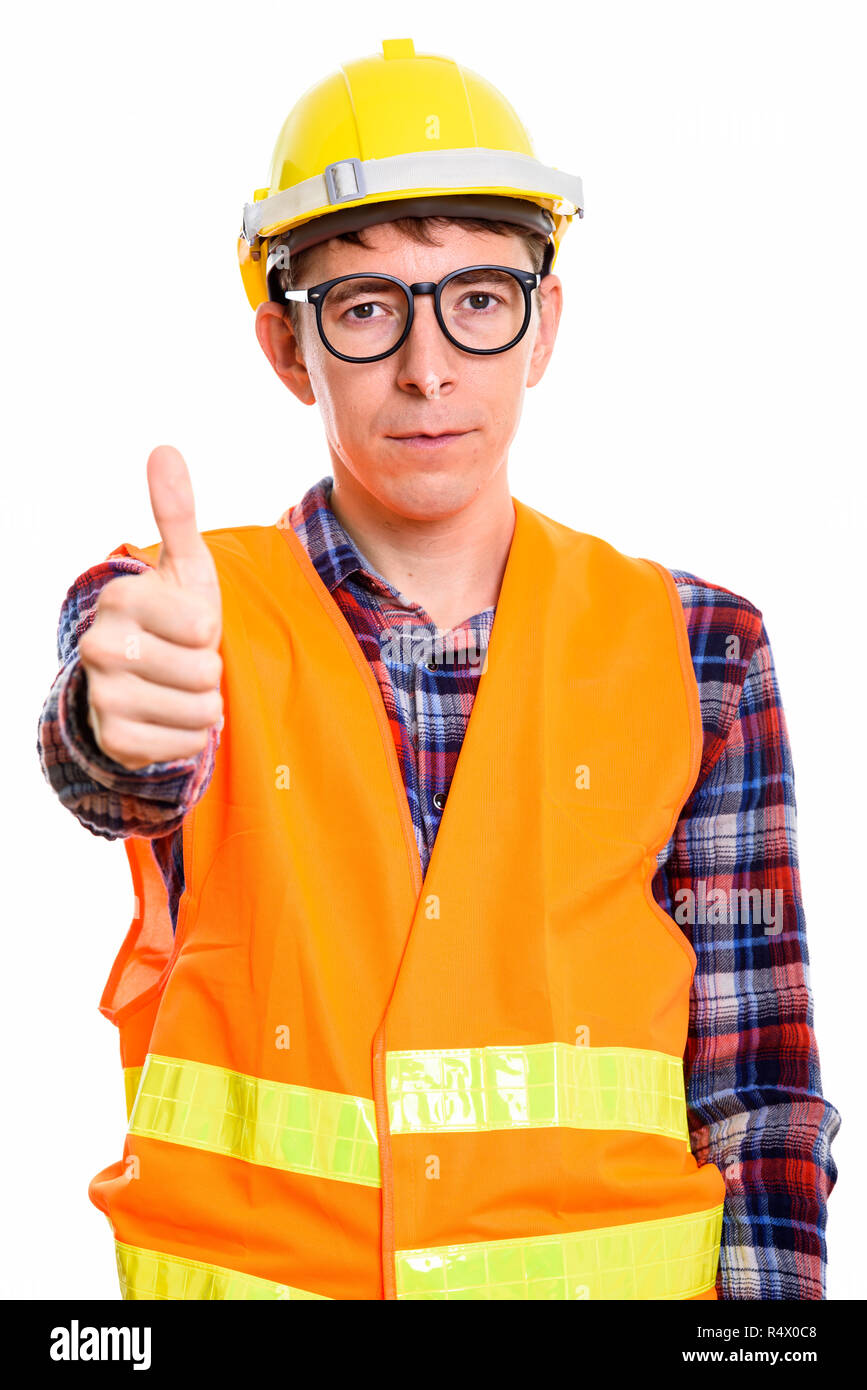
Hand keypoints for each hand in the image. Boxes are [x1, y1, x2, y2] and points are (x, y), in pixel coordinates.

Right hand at [79, 445, 223, 770]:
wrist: (142, 686)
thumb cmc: (173, 621)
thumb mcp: (183, 568)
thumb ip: (175, 513)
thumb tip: (164, 449)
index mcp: (121, 598)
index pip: (202, 625)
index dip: (209, 631)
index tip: (187, 628)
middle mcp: (99, 645)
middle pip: (203, 671)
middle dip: (209, 673)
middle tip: (185, 665)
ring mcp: (101, 695)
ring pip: (199, 711)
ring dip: (203, 706)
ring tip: (179, 691)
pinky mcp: (113, 739)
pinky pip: (187, 745)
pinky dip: (191, 738)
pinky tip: (168, 720)